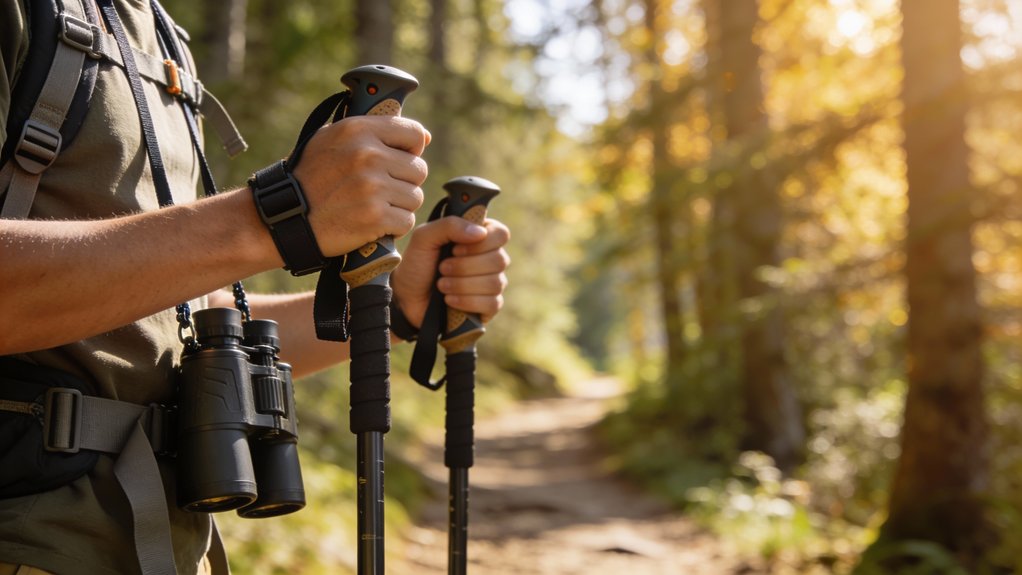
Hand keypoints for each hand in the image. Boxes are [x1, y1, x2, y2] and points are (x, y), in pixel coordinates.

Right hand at [292, 115, 429, 256]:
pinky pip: (406, 221)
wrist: (285, 218)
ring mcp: (372, 186)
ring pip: (415, 197)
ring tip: (374, 207)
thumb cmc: (310, 177)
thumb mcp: (331, 139)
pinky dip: (394, 226)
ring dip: (400, 206)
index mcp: (358, 130)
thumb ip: (373, 132)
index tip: (400, 160)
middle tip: (381, 191)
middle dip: (404, 182)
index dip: (412, 149)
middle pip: (418, 169)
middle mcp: (368, 155)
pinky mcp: (375, 217)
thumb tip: (424, 137)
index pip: (414, 133)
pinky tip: (374, 224)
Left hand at [391, 217, 510, 329]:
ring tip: (441, 285)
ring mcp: (493, 283)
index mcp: (480, 237)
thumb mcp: (424, 238)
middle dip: (464, 266)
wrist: (407, 298)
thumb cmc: (417, 264)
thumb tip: (480, 233)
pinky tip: (449, 300)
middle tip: (442, 268)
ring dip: (462, 284)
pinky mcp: (490, 306)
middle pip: (499, 260)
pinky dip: (467, 301)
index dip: (480, 243)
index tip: (455, 249)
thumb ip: (449, 225)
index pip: (500, 234)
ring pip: (495, 283)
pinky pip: (492, 303)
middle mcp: (492, 258)